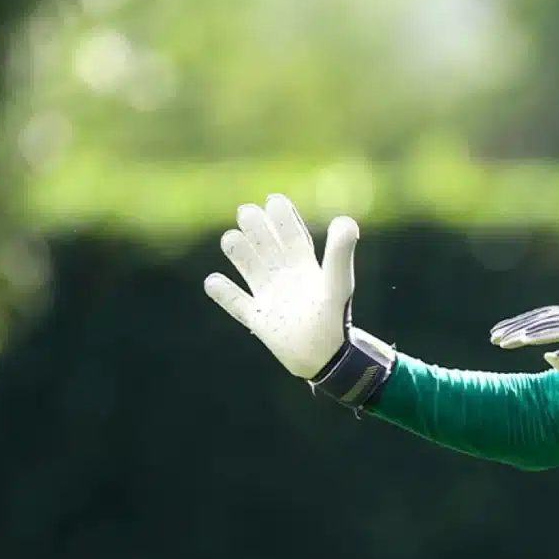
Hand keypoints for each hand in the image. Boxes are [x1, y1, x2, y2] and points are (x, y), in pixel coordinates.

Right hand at [204, 194, 366, 378]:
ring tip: (230, 238)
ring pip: (251, 269)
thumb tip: (346, 221)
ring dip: (240, 254)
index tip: (273, 199)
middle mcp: (287, 279)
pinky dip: (224, 294)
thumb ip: (340, 253)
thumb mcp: (338, 282)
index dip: (284, 219)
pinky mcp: (259, 319)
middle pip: (268, 248)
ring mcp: (271, 298)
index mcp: (307, 268)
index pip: (294, 237)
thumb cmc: (335, 318)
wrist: (327, 359)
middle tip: (246, 211)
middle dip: (257, 229)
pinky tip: (212, 281)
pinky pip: (237, 304)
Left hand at [491, 304, 558, 383]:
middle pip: (543, 319)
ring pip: (547, 323)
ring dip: (521, 331)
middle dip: (516, 327)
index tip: (504, 337)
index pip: (548, 322)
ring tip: (501, 340)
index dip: (524, 328)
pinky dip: (538, 334)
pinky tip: (521, 341)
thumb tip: (546, 356)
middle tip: (494, 337)